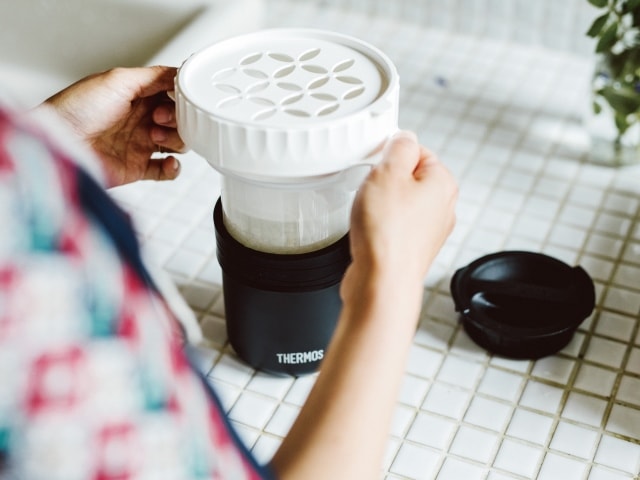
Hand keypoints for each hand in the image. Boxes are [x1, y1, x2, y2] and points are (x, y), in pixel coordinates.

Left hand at [40, 66, 183, 186]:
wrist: (58, 144)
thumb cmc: (77, 109)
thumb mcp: (116, 79)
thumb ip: (152, 76)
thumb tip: (179, 72)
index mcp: (135, 95)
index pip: (171, 94)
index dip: (179, 97)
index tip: (178, 99)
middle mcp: (139, 119)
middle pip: (178, 119)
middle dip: (177, 119)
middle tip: (160, 118)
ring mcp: (139, 144)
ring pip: (177, 143)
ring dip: (176, 140)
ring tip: (156, 137)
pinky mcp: (137, 167)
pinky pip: (166, 171)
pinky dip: (174, 168)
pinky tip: (168, 162)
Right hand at [344, 131, 456, 296]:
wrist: (382, 282)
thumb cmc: (388, 234)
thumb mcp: (388, 172)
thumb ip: (398, 147)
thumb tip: (404, 138)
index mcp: (443, 183)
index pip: (417, 150)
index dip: (391, 154)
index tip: (377, 162)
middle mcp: (442, 208)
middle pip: (408, 178)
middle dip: (385, 181)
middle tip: (371, 189)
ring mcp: (429, 231)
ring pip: (400, 203)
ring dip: (381, 205)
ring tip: (369, 214)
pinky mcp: (413, 249)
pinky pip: (394, 226)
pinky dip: (380, 226)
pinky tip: (370, 231)